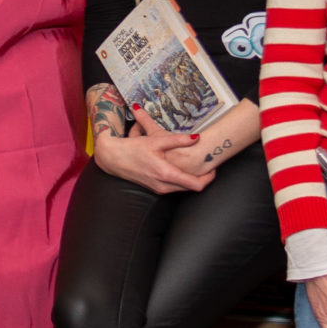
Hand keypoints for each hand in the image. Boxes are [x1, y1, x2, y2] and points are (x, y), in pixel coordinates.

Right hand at [94, 117, 215, 193]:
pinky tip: (183, 170)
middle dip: (203, 179)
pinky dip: (182, 181)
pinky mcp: (155, 189)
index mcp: (166, 174)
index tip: (213, 168)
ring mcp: (159, 189)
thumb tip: (197, 138)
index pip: (196, 184)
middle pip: (193, 188)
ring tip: (198, 167)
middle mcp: (163, 185)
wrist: (113, 159)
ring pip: (184, 189)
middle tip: (209, 166)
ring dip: (192, 180)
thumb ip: (178, 139)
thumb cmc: (132, 149)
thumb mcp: (155, 140)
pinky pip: (175, 188)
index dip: (209, 178)